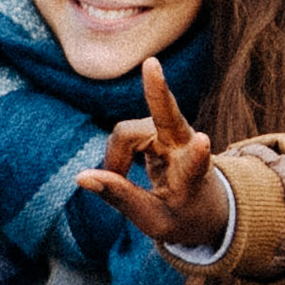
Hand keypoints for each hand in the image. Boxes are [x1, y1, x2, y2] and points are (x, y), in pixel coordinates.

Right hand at [74, 55, 238, 264]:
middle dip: (156, 91)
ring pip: (125, 133)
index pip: (195, 164)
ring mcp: (172, 130)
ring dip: (115, 160)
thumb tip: (81, 177)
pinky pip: (122, 134)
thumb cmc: (182, 215)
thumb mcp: (154, 220)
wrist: (203, 206)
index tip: (203, 141)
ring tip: (119, 183)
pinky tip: (120, 171)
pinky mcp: (157, 127)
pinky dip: (115, 155)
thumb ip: (121, 198)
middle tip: (151, 63)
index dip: (197, 155)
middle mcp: (185, 144)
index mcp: (194, 175)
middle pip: (151, 125)